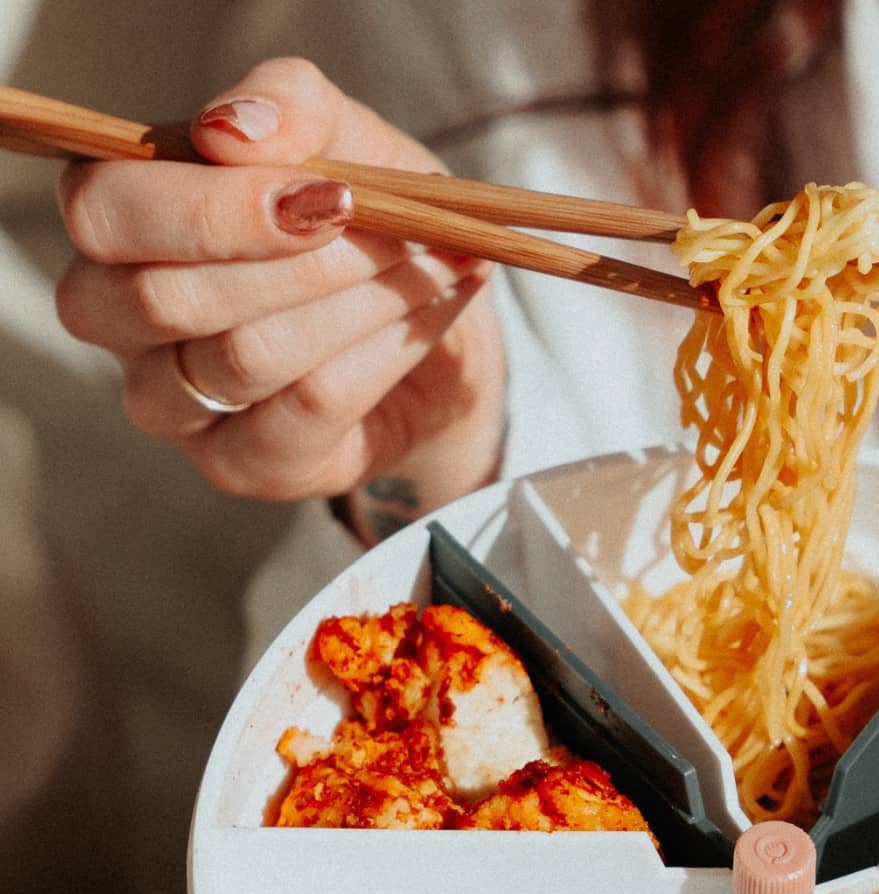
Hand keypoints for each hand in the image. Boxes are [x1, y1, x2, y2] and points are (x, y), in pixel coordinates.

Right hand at [53, 57, 505, 515]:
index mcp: (116, 217)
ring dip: (357, 305)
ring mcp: (172, 403)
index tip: (330, 194)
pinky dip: (384, 353)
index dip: (214, 207)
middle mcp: (117, 315)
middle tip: (399, 233)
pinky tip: (428, 315)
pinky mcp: (240, 464)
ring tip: (431, 266)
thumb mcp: (347, 139)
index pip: (108, 212)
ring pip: (245, 357)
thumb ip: (291, 107)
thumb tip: (232, 130)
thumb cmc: (363, 223)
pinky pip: (309, 408)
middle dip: (303, 263)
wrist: (432, 323)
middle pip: (166, 298)